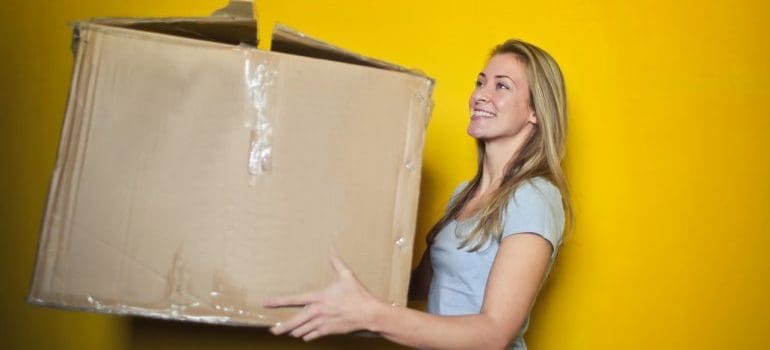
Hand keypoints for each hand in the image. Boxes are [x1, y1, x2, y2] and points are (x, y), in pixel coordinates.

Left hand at [263, 256, 383, 340]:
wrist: (368, 314)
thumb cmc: (358, 295)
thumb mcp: (347, 276)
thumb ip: (336, 264)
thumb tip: (332, 251)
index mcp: (318, 297)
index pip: (293, 299)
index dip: (277, 301)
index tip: (266, 303)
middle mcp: (317, 311)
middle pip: (293, 321)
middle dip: (281, 327)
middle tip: (272, 330)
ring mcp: (322, 323)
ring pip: (301, 330)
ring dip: (294, 331)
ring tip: (287, 332)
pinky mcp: (328, 331)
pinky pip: (312, 336)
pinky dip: (307, 336)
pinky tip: (304, 335)